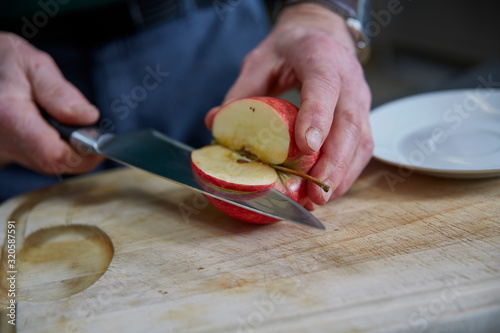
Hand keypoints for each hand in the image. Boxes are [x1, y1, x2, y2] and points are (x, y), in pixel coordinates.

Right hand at [0, 32, 102, 173]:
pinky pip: (38, 160)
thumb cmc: (4, 62)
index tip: (103, 141)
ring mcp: (3, 148)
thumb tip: (88, 117)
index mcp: (9, 115)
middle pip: (53, 164)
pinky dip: (56, 149)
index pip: (54, 155)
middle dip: (81, 152)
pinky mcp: (7, 151)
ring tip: (74, 126)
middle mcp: (3, 139)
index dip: (85, 153)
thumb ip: (60, 92)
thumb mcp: (35, 66)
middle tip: (93, 132)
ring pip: (47, 166)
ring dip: (70, 151)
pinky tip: (60, 131)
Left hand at [206, 4, 373, 208]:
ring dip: (342, 175)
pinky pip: (361, 148)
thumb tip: (214, 122)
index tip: (307, 147)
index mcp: (320, 57)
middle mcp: (348, 79)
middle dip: (333, 163)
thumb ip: (241, 91)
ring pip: (361, 141)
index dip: (318, 117)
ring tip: (319, 201)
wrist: (322, 34)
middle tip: (315, 194)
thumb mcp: (260, 60)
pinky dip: (345, 173)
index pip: (324, 86)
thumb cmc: (289, 48)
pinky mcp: (363, 116)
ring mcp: (360, 99)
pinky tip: (326, 189)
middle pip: (350, 124)